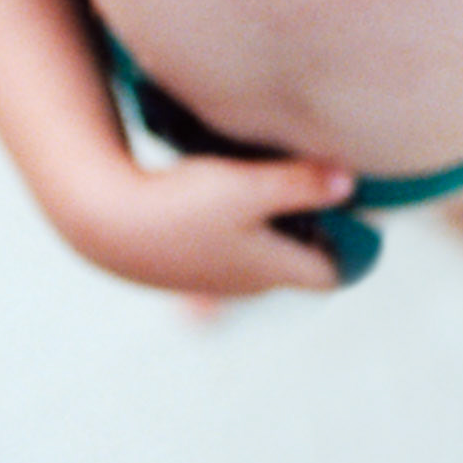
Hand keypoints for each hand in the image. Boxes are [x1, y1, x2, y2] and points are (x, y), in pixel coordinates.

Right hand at [66, 149, 356, 295]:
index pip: (332, 274)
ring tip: (276, 181)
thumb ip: (302, 184)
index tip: (356, 210)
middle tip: (322, 185)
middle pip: (300, 262)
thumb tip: (351, 182)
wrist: (106, 224)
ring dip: (277, 224)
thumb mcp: (248, 187)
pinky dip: (242, 223)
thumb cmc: (182, 206)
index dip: (352, 246)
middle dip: (317, 229)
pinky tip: (226, 184)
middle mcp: (248, 281)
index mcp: (273, 269)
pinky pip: (231, 245)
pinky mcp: (186, 261)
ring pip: (263, 253)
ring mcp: (215, 276)